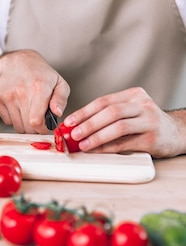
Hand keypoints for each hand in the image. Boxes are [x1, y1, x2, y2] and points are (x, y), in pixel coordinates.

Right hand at [0, 50, 69, 133]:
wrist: (17, 62)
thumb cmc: (41, 74)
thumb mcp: (59, 83)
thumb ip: (61, 100)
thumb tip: (57, 113)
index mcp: (39, 88)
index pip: (36, 121)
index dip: (43, 129)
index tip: (46, 125)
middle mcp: (21, 92)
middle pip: (27, 127)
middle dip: (35, 128)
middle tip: (39, 119)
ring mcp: (7, 96)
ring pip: (17, 126)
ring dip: (24, 124)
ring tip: (29, 111)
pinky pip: (7, 121)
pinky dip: (14, 118)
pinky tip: (19, 107)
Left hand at [64, 87, 183, 157]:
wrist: (177, 132)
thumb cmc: (147, 122)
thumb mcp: (130, 111)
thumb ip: (108, 115)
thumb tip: (77, 126)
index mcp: (133, 95)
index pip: (103, 101)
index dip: (83, 112)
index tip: (69, 121)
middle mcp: (142, 105)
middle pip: (110, 112)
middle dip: (88, 124)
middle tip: (73, 134)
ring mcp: (150, 121)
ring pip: (118, 127)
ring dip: (97, 137)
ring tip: (83, 144)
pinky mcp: (153, 138)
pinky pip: (126, 143)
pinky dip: (108, 147)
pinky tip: (97, 150)